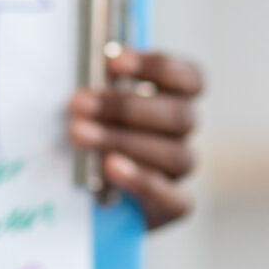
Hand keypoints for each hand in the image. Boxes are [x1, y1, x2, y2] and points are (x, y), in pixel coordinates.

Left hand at [67, 49, 202, 229]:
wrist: (78, 202)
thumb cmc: (86, 137)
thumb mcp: (89, 109)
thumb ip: (96, 90)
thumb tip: (83, 68)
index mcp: (174, 101)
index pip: (190, 80)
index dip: (158, 67)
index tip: (113, 61)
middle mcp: (182, 136)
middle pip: (181, 117)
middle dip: (127, 107)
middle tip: (79, 103)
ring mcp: (178, 173)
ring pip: (176, 155)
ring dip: (124, 141)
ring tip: (79, 135)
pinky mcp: (171, 207)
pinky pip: (173, 197)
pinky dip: (142, 180)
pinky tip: (110, 167)